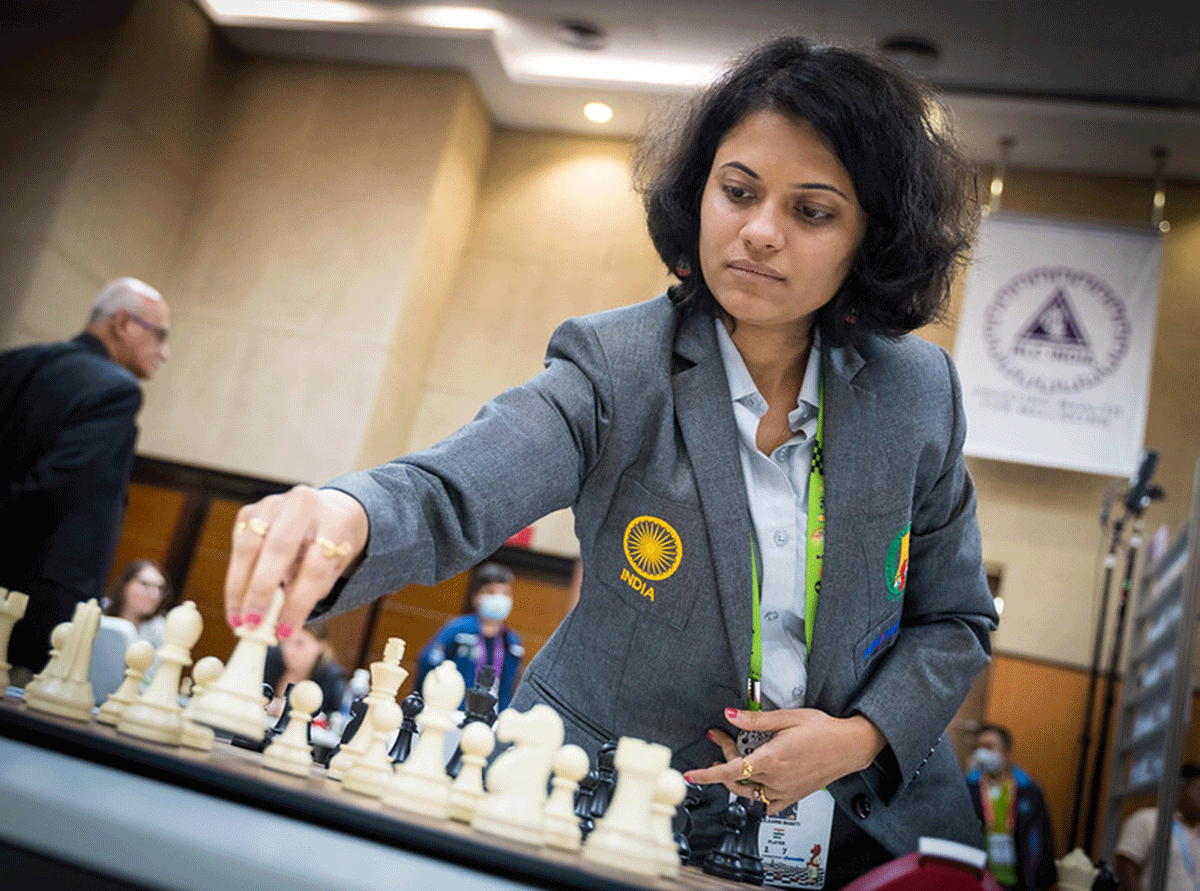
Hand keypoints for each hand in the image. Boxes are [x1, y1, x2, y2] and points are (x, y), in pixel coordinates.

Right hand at [224, 485, 367, 639]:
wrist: (327, 512)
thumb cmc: (329, 547)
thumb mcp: (331, 569)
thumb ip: (309, 591)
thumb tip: (278, 627)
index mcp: (334, 521)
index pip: (315, 565)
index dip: (299, 603)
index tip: (285, 632)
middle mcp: (304, 505)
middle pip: (279, 548)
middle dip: (262, 590)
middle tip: (252, 624)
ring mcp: (274, 502)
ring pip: (250, 545)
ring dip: (240, 587)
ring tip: (238, 619)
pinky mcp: (251, 509)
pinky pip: (238, 544)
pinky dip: (235, 575)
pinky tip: (236, 600)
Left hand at [683, 707, 885, 815]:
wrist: (849, 746)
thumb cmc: (823, 730)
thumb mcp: (787, 718)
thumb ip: (755, 719)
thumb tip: (730, 714)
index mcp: (771, 759)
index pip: (730, 770)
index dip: (707, 775)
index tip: (691, 775)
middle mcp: (776, 780)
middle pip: (736, 777)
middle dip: (724, 758)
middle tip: (723, 738)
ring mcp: (785, 791)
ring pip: (749, 792)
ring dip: (737, 778)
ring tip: (734, 759)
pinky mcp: (793, 797)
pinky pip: (767, 804)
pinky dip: (757, 795)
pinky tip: (756, 782)